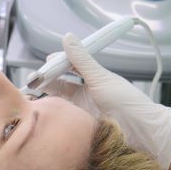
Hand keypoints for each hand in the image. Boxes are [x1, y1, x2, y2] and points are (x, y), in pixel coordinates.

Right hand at [42, 33, 170, 169]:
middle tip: (33, 78)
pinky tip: (40, 107)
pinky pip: (59, 114)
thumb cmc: (125, 102)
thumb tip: (67, 37)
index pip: (69, 65)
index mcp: (92, 77)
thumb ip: (81, 60)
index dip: (57, 62)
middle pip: (59, 81)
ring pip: (57, 98)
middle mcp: (85, 91)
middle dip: (46, 78)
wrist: (139, 131)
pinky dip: (49, 109)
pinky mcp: (77, 123)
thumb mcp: (100, 77)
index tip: (47, 61)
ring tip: (32, 91)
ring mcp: (80, 108)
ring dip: (45, 93)